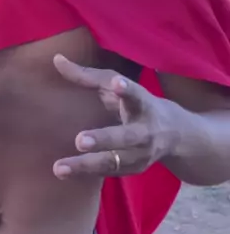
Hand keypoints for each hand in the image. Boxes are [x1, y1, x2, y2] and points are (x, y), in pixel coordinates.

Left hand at [52, 55, 176, 178]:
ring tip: (59, 167)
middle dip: (104, 139)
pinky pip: (106, 173)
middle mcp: (145, 131)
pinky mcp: (133, 170)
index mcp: (143, 104)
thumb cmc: (137, 103)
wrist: (177, 136)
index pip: (136, 95)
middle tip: (79, 141)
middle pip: (125, 137)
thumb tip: (56, 59)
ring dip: (86, 165)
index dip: (126, 89)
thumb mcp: (118, 85)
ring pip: (113, 162)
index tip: (117, 83)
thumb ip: (87, 75)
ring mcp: (141, 154)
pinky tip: (63, 172)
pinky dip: (85, 174)